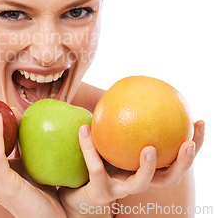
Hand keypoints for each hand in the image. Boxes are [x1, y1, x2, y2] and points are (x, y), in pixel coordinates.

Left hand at [58, 120, 204, 212]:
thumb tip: (129, 87)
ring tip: (150, 149)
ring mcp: (122, 188)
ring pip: (142, 182)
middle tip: (188, 143)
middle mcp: (141, 181)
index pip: (178, 158)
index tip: (199, 121)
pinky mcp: (101, 190)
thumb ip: (123, 120)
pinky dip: (89, 147)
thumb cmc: (101, 159)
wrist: (78, 188)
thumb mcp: (114, 139)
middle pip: (171, 177)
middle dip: (183, 162)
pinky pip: (96, 167)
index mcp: (149, 169)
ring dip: (148, 167)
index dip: (194, 143)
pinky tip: (84, 129)